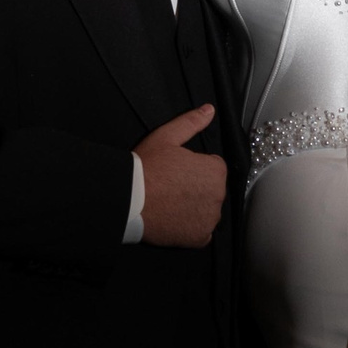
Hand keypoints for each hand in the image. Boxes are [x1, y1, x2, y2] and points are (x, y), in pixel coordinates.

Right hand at [136, 106, 225, 247]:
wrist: (128, 199)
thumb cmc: (147, 166)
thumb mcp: (166, 137)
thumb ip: (191, 122)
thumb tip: (209, 109)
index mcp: (215, 170)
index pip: (213, 167)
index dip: (193, 168)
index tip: (176, 171)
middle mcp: (219, 195)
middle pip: (211, 190)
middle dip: (196, 188)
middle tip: (171, 187)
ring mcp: (210, 218)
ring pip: (207, 211)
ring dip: (194, 208)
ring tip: (170, 203)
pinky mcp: (200, 238)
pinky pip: (201, 232)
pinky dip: (190, 228)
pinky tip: (173, 220)